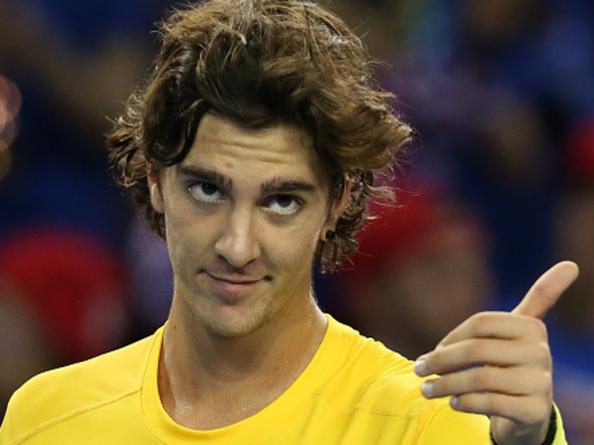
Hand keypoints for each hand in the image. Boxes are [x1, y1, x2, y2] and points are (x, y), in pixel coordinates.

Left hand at [414, 261, 578, 444]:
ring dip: (445, 384)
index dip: (452, 336)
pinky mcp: (534, 411)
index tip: (435, 348)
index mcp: (532, 327)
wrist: (526, 413)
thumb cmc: (511, 363)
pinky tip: (453, 403)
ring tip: (426, 390)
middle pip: (476, 350)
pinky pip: (489, 403)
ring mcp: (540, 383)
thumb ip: (539, 298)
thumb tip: (571, 264)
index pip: (481, 322)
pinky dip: (464, 402)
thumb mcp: (517, 332)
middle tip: (418, 370)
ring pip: (480, 378)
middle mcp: (541, 353)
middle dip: (440, 360)